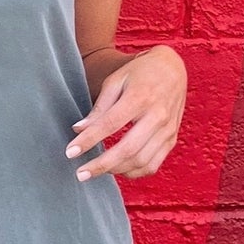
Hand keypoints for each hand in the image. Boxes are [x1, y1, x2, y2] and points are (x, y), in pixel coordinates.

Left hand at [64, 46, 187, 180]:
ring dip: (115, 170)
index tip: (70, 152)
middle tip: (80, 174)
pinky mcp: (171, 140)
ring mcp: (167, 130)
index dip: (89, 140)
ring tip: (96, 170)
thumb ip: (99, 107)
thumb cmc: (140, 73)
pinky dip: (133, 173)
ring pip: (141, 161)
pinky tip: (117, 169)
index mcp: (141, 96)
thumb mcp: (116, 81)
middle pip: (128, 149)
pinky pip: (152, 165)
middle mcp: (157, 115)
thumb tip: (79, 130)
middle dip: (101, 165)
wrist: (173, 69)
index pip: (111, 123)